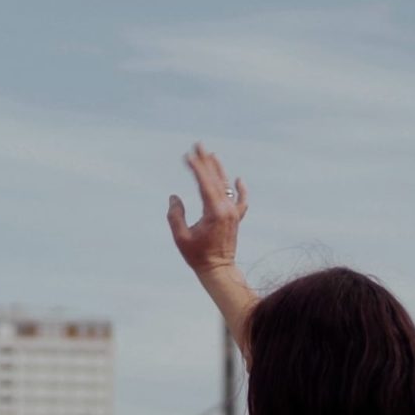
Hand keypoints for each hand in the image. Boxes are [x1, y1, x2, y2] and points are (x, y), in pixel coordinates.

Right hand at [166, 144, 246, 277]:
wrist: (218, 270)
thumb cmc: (197, 256)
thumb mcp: (181, 237)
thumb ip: (176, 215)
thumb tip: (174, 198)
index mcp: (214, 211)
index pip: (205, 183)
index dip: (196, 168)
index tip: (187, 156)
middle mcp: (227, 208)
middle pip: (216, 179)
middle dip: (205, 161)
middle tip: (198, 145)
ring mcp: (233, 213)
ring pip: (226, 186)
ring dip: (218, 170)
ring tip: (212, 155)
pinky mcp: (236, 219)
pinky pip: (240, 200)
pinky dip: (240, 189)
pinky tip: (238, 179)